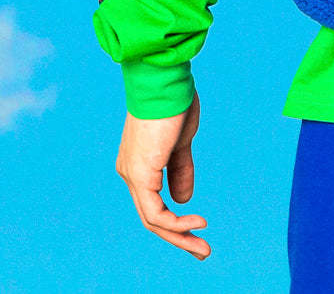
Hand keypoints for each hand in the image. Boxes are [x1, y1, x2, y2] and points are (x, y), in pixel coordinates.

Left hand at [115, 86, 209, 259]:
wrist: (164, 81)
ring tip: (204, 248)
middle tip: (203, 251)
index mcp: (138, 164)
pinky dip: (177, 222)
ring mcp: (132, 174)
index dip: (176, 220)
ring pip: (153, 219)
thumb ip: (180, 170)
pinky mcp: (141, 174)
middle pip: (151, 217)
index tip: (200, 226)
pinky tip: (198, 222)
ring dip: (180, 237)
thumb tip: (184, 199)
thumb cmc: (173, 103)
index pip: (153, 202)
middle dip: (178, 238)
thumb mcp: (181, 143)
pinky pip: (156, 211)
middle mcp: (129, 172)